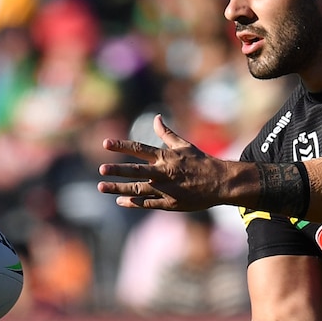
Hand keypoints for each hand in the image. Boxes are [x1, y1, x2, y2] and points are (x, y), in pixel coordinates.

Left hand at [97, 114, 235, 210]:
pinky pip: (148, 203)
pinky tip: (120, 201)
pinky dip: (133, 202)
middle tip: (101, 169)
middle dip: (117, 170)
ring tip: (101, 187)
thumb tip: (156, 117)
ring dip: (119, 188)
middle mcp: (164, 172)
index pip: (139, 149)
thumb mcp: (184, 145)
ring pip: (138, 189)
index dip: (122, 146)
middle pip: (136, 171)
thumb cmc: (201, 162)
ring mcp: (166, 189)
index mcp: (166, 156)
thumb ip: (166, 133)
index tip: (105, 143)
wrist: (220, 182)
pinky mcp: (170, 203)